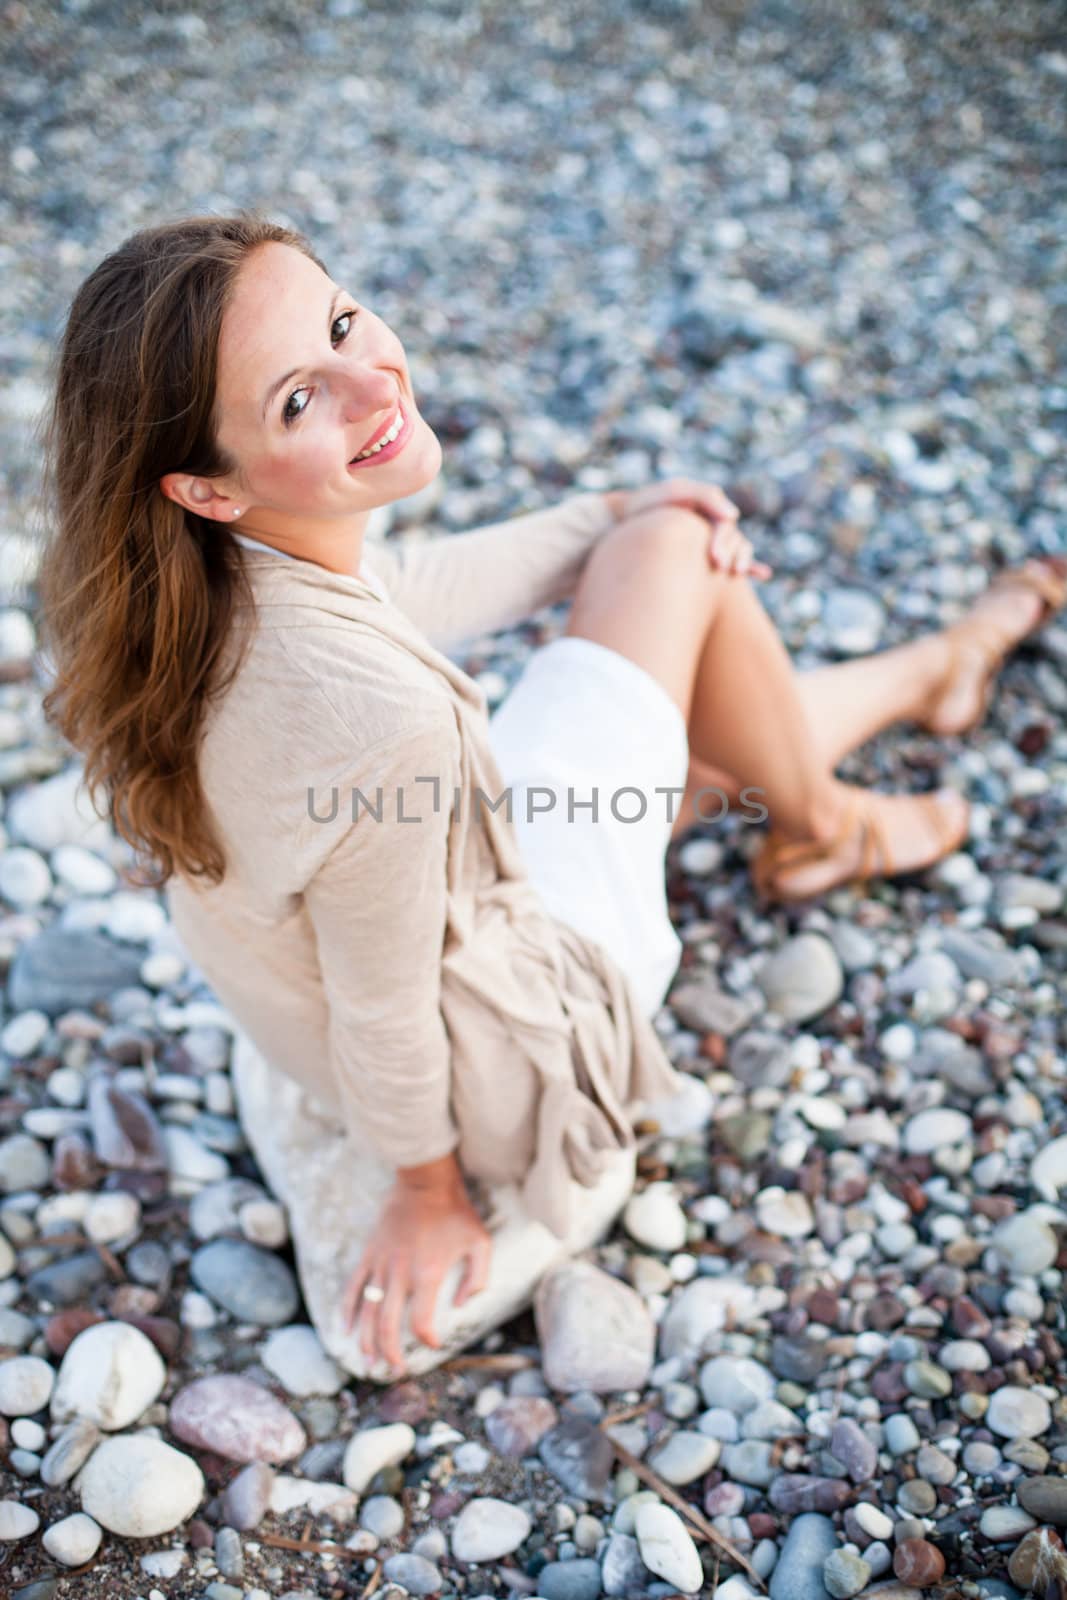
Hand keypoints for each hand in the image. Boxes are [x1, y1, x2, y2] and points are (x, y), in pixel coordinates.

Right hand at [342, 1163, 492, 1369]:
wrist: (425, 1181)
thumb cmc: (456, 1212)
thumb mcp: (480, 1243)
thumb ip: (478, 1279)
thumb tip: (462, 1306)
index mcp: (428, 1273)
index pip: (421, 1322)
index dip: (426, 1340)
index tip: (435, 1345)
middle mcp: (400, 1273)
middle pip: (387, 1324)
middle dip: (390, 1352)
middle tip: (394, 1370)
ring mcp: (381, 1264)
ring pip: (367, 1311)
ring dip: (366, 1340)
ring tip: (368, 1362)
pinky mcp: (369, 1254)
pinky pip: (353, 1287)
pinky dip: (347, 1310)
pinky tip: (345, 1330)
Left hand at [610, 476, 773, 579]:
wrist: (623, 523)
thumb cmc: (649, 504)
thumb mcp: (676, 491)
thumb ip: (706, 496)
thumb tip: (735, 516)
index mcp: (708, 508)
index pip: (724, 525)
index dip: (723, 541)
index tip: (715, 559)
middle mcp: (711, 524)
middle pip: (733, 539)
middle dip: (730, 553)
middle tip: (719, 568)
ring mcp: (708, 539)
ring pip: (736, 549)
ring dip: (742, 560)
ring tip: (734, 574)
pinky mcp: (702, 555)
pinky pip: (730, 558)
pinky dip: (750, 565)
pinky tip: (764, 574)